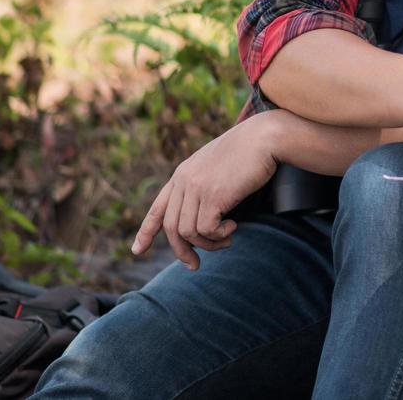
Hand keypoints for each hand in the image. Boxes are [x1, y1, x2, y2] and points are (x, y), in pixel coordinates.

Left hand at [131, 110, 287, 269]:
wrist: (265, 137)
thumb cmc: (249, 151)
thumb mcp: (217, 166)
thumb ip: (204, 184)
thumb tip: (203, 216)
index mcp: (182, 173)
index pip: (158, 207)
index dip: (146, 231)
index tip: (137, 250)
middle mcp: (184, 180)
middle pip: (172, 227)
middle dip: (182, 251)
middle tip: (194, 266)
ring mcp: (197, 187)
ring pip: (189, 232)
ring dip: (209, 243)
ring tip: (227, 239)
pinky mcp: (213, 195)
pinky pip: (207, 229)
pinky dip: (219, 235)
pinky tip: (233, 227)